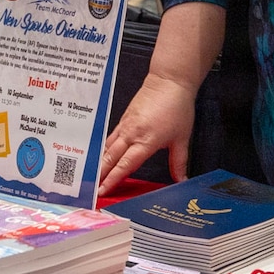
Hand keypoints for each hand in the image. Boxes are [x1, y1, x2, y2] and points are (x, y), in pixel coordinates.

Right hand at [100, 75, 196, 193]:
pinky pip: (110, 137)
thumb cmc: (177, 107)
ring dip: (99, 162)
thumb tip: (182, 179)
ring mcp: (125, 125)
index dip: (113, 179)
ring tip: (91, 176)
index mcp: (146, 140)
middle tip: (91, 189)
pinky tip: (100, 156)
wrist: (168, 82)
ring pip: (107, 147)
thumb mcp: (182, 138)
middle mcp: (131, 134)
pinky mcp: (123, 119)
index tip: (103, 190)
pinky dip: (103, 149)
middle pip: (110, 157)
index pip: (125, 164)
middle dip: (100, 174)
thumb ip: (179, 161)